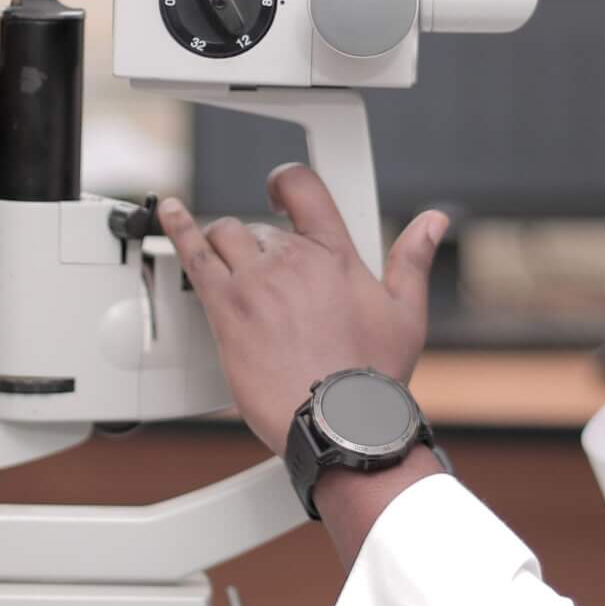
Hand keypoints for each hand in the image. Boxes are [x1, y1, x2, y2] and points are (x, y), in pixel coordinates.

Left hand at [158, 165, 448, 451]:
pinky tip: (170, 214)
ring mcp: (256, 282)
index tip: (278, 188)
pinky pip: (195, 255)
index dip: (286, 182)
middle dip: (261, 249)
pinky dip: (179, 228)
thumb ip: (414, 258)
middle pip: (259, 226)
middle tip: (271, 289)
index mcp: (335, 255)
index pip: (304, 188)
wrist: (339, 423)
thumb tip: (434, 222)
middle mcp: (293, 260)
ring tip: (235, 277)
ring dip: (227, 250)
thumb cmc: (372, 378)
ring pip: (226, 236)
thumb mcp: (406, 313)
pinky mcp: (227, 309)